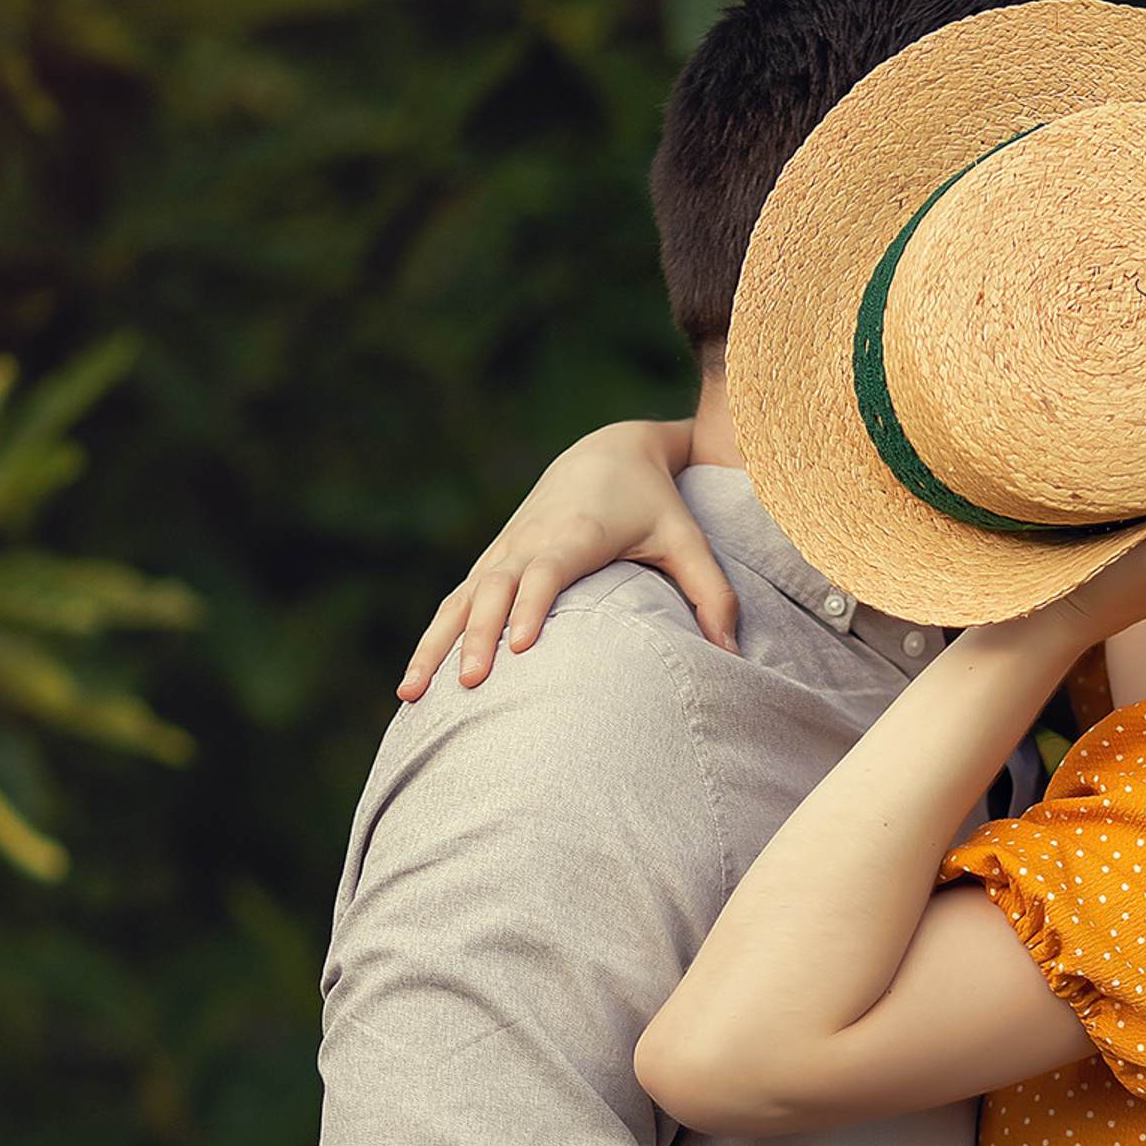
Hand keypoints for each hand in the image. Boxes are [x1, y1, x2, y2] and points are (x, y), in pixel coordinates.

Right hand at [398, 418, 737, 696]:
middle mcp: (532, 540)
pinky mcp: (493, 561)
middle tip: (470, 686)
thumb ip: (713, 596)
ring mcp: (506, 550)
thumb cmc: (655, 502)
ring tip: (411, 695)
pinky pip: (456, 603)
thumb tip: (734, 658)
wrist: (608, 450)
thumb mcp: (689, 540)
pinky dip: (433, 638)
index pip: (548, 571)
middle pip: (494, 590)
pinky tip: (416, 684)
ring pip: (461, 599)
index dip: (533, 605)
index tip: (522, 648)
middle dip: (477, 638)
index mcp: (579, 533)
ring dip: (435, 645)